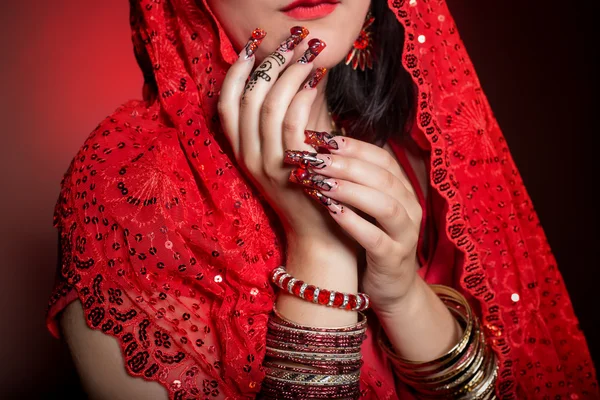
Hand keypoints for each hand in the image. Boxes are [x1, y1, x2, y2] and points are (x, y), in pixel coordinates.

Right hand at [218, 28, 336, 240]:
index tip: (252, 44)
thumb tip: (304, 67)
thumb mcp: (295, 146)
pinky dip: (302, 95)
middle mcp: (247, 157)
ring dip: (288, 73)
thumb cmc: (312, 185)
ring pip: (267, 106)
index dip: (237, 71)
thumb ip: (295, 111)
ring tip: (308, 53)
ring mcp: (266, 165)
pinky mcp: (289, 171)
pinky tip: (316, 78)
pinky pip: (290, 123)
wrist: (321, 232)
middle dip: (268, 63)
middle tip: (291, 41)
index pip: (225, 103)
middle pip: (246, 98)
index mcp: (241, 150)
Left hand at [285, 134, 422, 310]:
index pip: (382, 158)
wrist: (390, 288)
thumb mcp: (363, 208)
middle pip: (382, 177)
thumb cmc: (370, 240)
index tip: (322, 139)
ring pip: (385, 205)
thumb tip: (320, 150)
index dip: (353, 146)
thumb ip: (352, 182)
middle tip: (314, 159)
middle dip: (346, 164)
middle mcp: (409, 208)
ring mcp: (405, 235)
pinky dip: (354, 222)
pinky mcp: (394, 259)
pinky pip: (376, 238)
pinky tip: (332, 211)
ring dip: (350, 190)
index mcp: (403, 190)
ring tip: (320, 182)